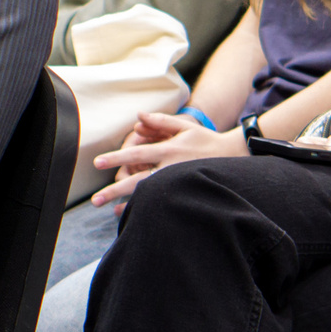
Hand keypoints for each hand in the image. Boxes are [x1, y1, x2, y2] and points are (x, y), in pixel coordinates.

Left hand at [90, 111, 244, 205]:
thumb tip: (137, 117)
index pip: (136, 154)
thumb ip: (160, 121)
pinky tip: (134, 214)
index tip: (98, 163)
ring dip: (128, 204)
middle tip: (96, 200)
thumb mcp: (185, 126)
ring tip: (110, 211)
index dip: (116, 158)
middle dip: (115, 190)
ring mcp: (177, 183)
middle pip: (137, 181)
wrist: (235, 157)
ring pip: (148, 195)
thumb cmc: (207, 140)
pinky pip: (162, 202)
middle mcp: (170, 168)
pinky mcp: (185, 193)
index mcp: (168, 149)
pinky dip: (146, 208)